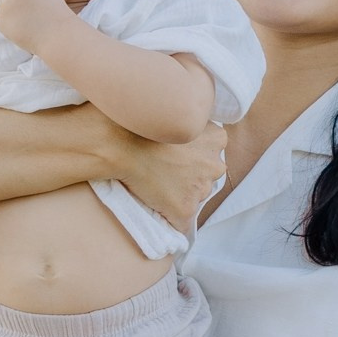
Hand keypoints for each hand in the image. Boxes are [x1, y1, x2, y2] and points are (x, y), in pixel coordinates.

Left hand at [0, 0, 73, 54]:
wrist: (57, 36)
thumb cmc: (55, 10)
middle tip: (33, 9)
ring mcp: (5, 7)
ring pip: (3, 6)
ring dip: (12, 11)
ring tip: (30, 19)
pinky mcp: (1, 22)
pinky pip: (1, 20)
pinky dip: (10, 25)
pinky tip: (25, 28)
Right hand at [110, 120, 226, 228]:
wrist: (120, 143)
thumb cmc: (143, 125)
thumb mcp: (178, 115)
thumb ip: (191, 127)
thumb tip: (188, 140)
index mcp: (217, 138)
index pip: (210, 154)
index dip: (191, 158)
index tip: (174, 156)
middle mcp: (215, 166)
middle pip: (205, 177)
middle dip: (188, 177)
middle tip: (163, 170)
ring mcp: (201, 189)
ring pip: (193, 197)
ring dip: (178, 195)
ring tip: (155, 183)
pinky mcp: (185, 209)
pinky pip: (180, 221)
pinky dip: (169, 216)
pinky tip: (155, 204)